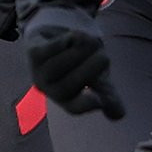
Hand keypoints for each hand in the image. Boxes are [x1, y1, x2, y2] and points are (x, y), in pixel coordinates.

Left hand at [23, 5, 125, 119]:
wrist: (59, 38)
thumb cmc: (80, 64)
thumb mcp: (98, 80)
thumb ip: (109, 96)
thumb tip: (118, 115)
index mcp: (67, 99)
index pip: (74, 107)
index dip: (85, 105)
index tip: (99, 100)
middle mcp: (50, 89)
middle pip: (66, 86)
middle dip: (88, 70)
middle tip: (104, 57)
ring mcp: (39, 71)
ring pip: (56, 67)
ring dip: (78, 53)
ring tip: (93, 43)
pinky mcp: (33, 53)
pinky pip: (49, 49)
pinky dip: (66, 41)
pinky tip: (77, 36)